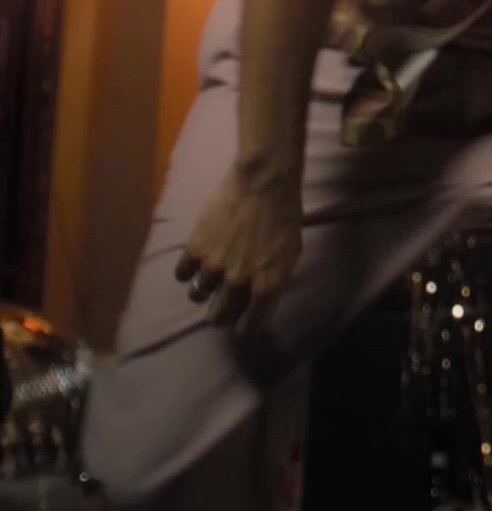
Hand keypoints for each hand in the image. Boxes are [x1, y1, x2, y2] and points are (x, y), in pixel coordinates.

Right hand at [174, 162, 303, 331]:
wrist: (263, 184)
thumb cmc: (285, 216)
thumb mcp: (290, 254)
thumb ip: (273, 278)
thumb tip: (260, 294)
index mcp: (267, 286)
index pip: (249, 323)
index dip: (244, 326)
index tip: (240, 325)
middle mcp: (238, 283)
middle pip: (219, 315)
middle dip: (220, 315)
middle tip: (219, 309)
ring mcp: (214, 268)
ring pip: (198, 295)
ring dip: (202, 291)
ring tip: (207, 282)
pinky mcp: (194, 250)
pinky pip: (183, 274)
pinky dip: (187, 272)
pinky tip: (194, 264)